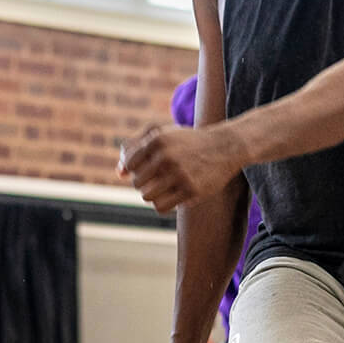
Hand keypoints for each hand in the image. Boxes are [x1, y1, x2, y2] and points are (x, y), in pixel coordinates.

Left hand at [119, 123, 243, 214]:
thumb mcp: (161, 135)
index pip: (129, 164)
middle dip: (145, 182)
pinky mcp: (192, 190)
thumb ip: (135, 149)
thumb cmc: (187, 143)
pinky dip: (163, 204)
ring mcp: (180, 174)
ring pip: (147, 196)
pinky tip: (172, 196)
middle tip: (160, 177)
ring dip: (153, 195)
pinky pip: (162, 207)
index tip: (150, 166)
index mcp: (157, 140)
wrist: (225, 148)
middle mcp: (167, 156)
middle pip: (137, 182)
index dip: (136, 168)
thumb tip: (119, 173)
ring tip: (164, 188)